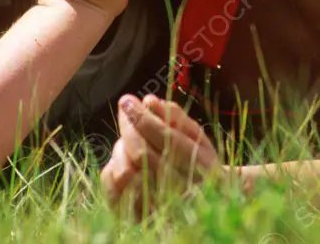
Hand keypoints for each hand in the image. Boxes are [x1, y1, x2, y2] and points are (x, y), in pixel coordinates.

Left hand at [101, 95, 219, 211]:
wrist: (206, 203)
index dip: (144, 119)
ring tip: (129, 138)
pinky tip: (123, 158)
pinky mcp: (141, 218)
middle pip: (143, 155)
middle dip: (128, 128)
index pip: (167, 139)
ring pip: (127, 173)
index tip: (128, 101)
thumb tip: (148, 101)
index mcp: (203, 168)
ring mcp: (162, 208)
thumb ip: (176, 116)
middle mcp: (184, 192)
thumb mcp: (196, 136)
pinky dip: (113, 168)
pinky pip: (115, 192)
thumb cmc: (198, 161)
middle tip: (124, 109)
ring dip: (122, 148)